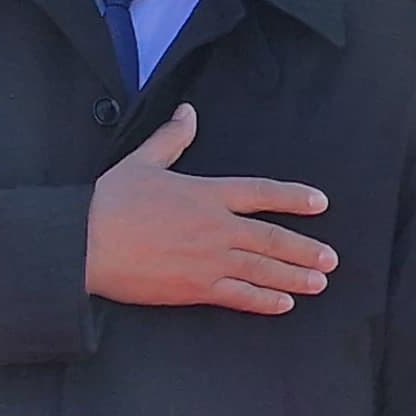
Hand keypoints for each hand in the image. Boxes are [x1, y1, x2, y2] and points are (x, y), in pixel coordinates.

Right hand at [82, 106, 332, 314]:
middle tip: (330, 259)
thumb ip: (172, 138)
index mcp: (206, 193)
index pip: (263, 192)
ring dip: (296, 277)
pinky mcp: (195, 288)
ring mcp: (209, 260)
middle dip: (306, 249)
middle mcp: (217, 227)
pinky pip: (241, 297)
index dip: (295, 197)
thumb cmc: (109, 202)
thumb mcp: (141, 162)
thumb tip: (188, 111)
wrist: (85, 243)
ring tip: (319, 282)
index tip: (321, 204)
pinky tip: (284, 304)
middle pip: (274, 238)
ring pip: (264, 269)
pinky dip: (265, 301)